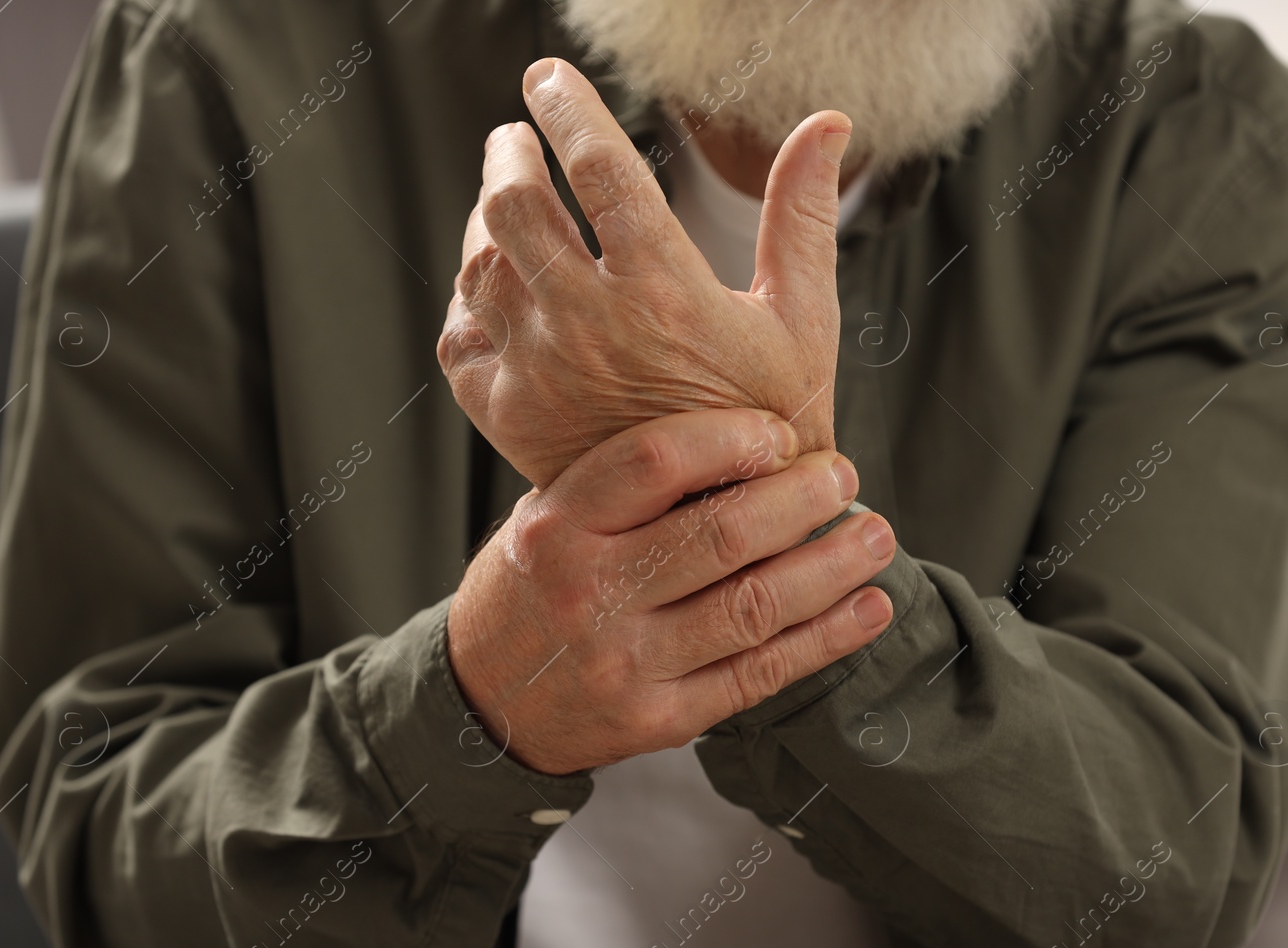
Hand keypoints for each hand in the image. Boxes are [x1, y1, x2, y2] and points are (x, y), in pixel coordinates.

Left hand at [437, 57, 851, 488]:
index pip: (600, 167)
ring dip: (486, 221)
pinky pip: (459, 338)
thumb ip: (802, 214)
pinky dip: (468, 302)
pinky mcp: (509, 417)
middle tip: (516, 138)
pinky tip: (492, 287)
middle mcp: (589, 327)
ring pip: (480, 266)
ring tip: (506, 203)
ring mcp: (540, 374)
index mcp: (664, 290)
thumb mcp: (802, 318)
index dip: (569, 107)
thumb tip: (828, 122)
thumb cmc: (771, 423)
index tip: (549, 77)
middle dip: (509, 155)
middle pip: (515, 205)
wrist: (721, 531)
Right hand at [446, 408, 895, 774]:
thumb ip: (623, 485)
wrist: (482, 706)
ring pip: (753, 606)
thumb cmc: (530, 589)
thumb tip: (746, 438)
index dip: (733, 438)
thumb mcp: (545, 518)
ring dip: (831, 568)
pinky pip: (758, 674)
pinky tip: (867, 608)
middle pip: (721, 535)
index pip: (655, 461)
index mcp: (557, 527)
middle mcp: (588, 594)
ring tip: (875, 537)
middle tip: (845, 477)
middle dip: (801, 500)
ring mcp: (624, 664)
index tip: (782, 432)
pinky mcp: (657, 720)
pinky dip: (824, 639)